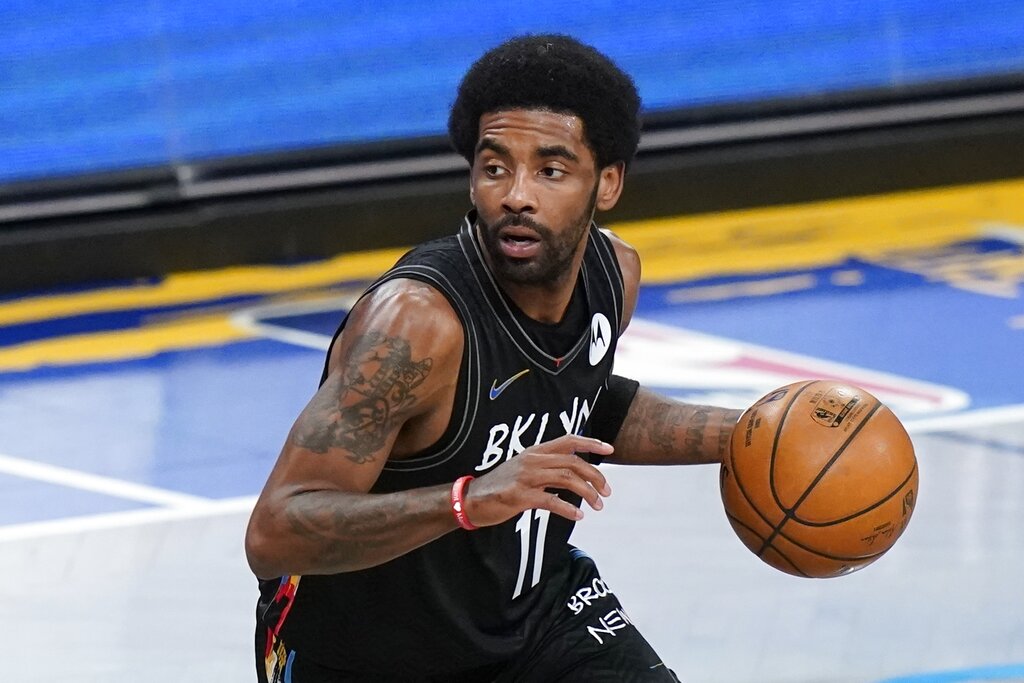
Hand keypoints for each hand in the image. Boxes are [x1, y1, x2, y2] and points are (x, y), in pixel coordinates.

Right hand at [463, 435, 613, 525]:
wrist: (470, 500)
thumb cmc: (500, 486)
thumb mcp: (523, 469)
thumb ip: (545, 467)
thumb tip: (573, 471)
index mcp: (534, 452)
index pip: (568, 441)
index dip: (591, 444)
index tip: (609, 449)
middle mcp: (531, 460)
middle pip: (573, 462)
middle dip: (595, 476)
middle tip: (607, 492)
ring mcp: (525, 478)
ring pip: (566, 479)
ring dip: (587, 493)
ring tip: (598, 506)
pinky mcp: (519, 496)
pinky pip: (550, 501)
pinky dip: (568, 509)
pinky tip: (578, 516)